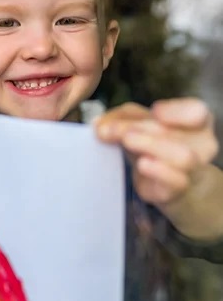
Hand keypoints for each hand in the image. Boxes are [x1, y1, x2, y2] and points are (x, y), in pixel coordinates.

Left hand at [94, 98, 218, 206]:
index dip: (175, 111)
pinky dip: (159, 170)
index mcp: (196, 122)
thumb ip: (121, 118)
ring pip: (182, 156)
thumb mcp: (138, 125)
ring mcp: (193, 168)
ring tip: (127, 142)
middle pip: (171, 132)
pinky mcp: (178, 189)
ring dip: (149, 145)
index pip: (197, 112)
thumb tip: (99, 123)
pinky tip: (143, 164)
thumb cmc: (153, 146)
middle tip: (107, 130)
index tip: (154, 111)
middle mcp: (202, 144)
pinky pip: (177, 180)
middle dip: (135, 127)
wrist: (166, 183)